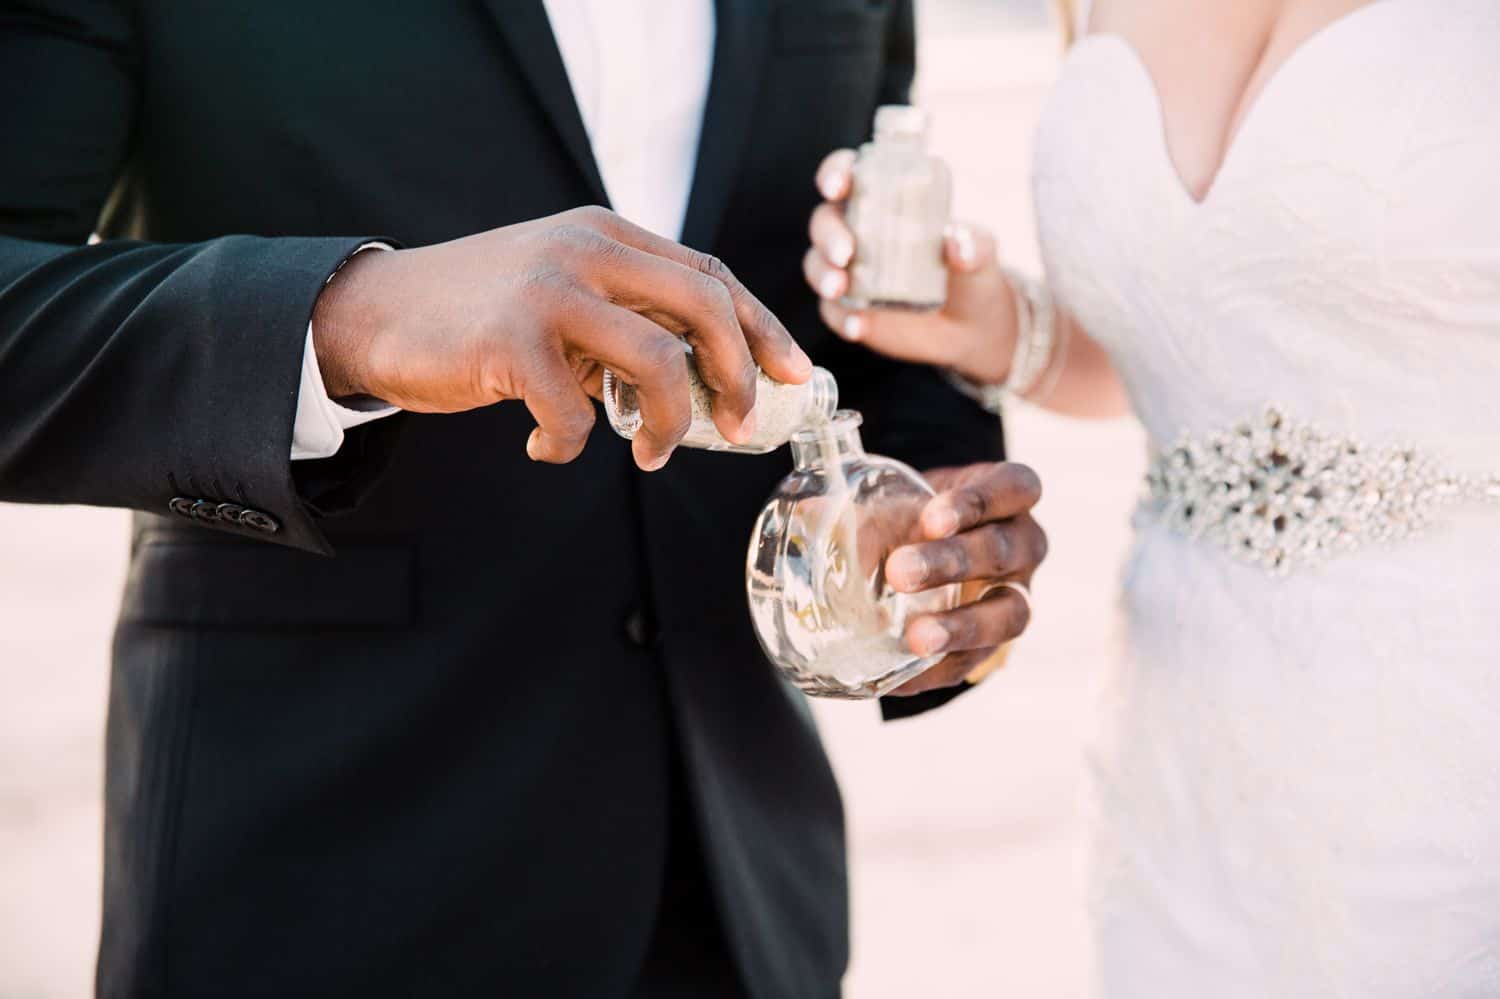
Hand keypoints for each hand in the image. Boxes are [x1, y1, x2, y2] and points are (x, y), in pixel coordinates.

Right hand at [312, 206, 812, 470]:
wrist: (376, 313)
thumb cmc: (483, 316)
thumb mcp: (565, 294)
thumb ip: (626, 317)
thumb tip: (709, 381)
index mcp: (607, 233)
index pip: (711, 272)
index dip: (762, 326)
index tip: (796, 374)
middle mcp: (586, 248)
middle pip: (704, 305)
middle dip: (739, 373)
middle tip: (739, 424)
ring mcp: (548, 289)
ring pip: (657, 362)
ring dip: (670, 424)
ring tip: (649, 453)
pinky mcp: (508, 338)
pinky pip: (573, 413)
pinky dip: (568, 445)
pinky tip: (544, 445)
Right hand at [804, 150, 1016, 385]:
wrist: (971, 326)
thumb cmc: (972, 273)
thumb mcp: (980, 255)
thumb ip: (973, 245)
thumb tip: (957, 239)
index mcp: (885, 201)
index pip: (850, 176)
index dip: (835, 174)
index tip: (836, 186)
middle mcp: (859, 232)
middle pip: (825, 221)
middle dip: (828, 234)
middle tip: (844, 253)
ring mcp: (850, 272)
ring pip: (817, 264)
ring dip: (822, 274)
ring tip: (839, 290)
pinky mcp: (849, 308)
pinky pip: (832, 310)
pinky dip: (839, 317)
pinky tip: (857, 326)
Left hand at [883, 462, 1045, 695]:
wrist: (937, 560)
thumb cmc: (919, 518)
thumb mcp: (900, 502)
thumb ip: (864, 509)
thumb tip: (810, 514)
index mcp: (1008, 497)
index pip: (1016, 487)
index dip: (980, 501)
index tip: (932, 518)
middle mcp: (1023, 545)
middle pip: (1004, 550)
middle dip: (952, 562)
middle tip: (899, 572)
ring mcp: (1018, 595)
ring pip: (1010, 613)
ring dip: (962, 626)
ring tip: (916, 638)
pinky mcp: (998, 644)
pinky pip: (978, 662)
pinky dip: (939, 670)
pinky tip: (901, 678)